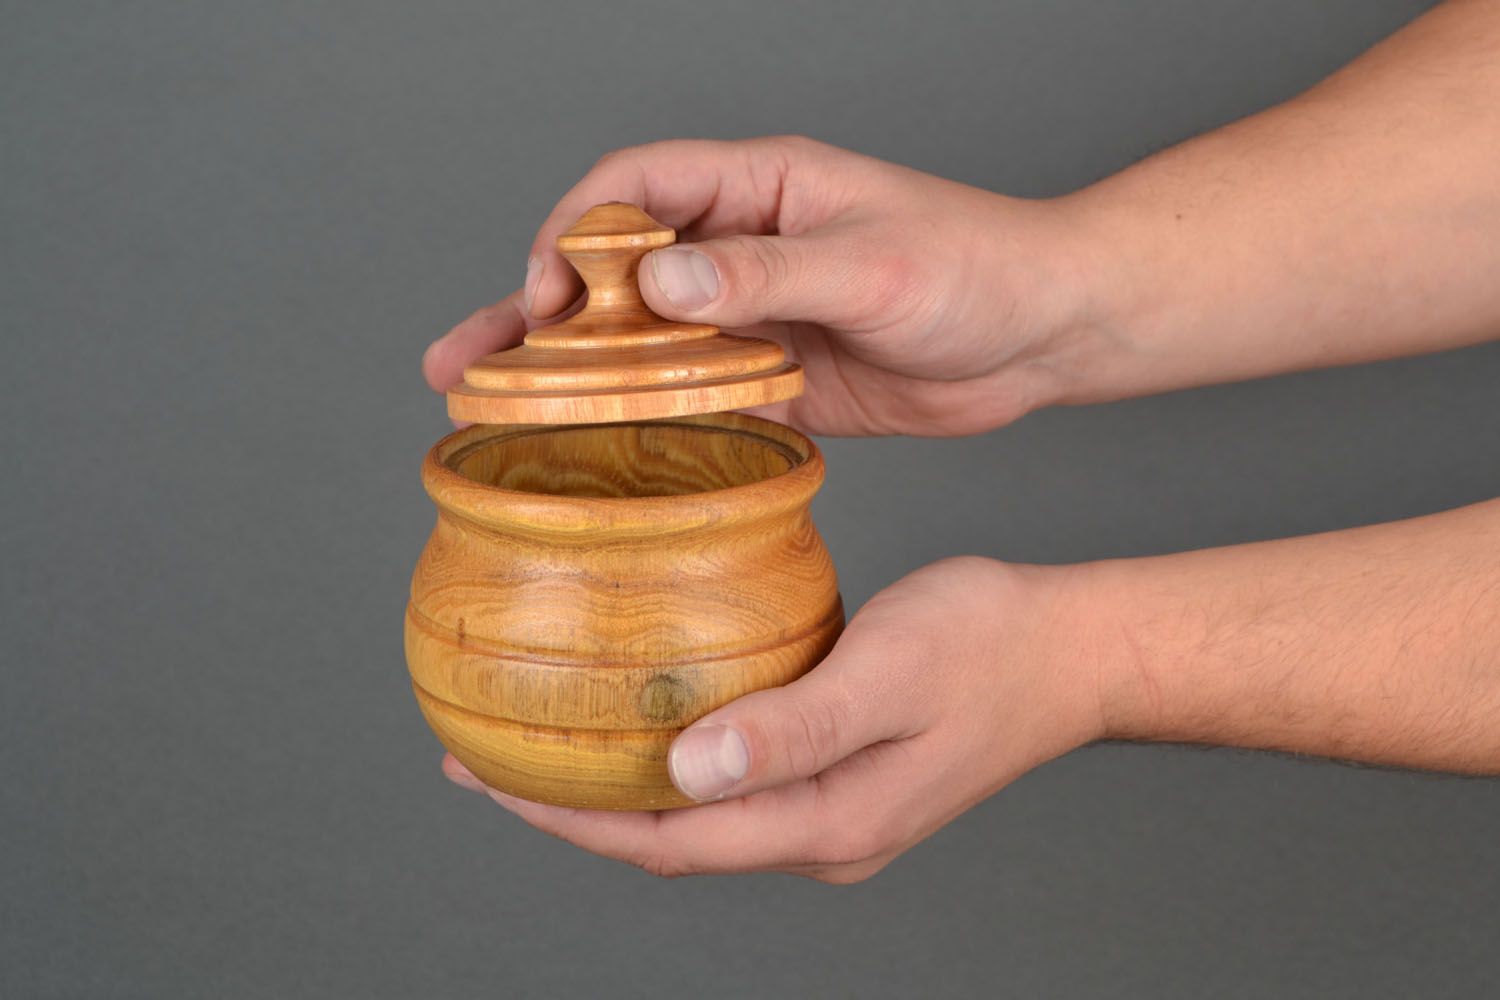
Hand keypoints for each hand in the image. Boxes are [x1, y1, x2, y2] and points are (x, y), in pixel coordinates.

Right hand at [423, 136, 1089, 435]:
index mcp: (759, 187)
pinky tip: (592, 453)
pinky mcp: (772, 377)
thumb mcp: (875, 267)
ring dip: (569, 374)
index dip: (575, 235)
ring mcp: (751, 316)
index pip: (635, 189)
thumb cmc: (977, 269)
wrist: (1042, 334)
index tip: (548, 295)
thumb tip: (663, 287)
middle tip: (462, 362)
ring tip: (490, 408)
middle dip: (533, 311)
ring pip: (639, 340)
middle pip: (613, 271)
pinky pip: (690, 395)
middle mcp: (742, 247)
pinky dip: (639, 420)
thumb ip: (770, 275)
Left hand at [442, 557, 1103, 880]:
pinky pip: (733, 787)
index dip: (570, 818)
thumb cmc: (989, 647)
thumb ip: (793, 728)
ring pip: (698, 819)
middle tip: (483, 758)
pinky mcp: (841, 780)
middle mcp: (822, 836)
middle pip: (670, 842)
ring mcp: (833, 815)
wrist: (1069, 651)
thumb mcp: (891, 672)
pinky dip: (672, 766)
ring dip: (617, 791)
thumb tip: (688, 774)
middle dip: (572, 809)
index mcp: (827, 821)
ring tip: (544, 745)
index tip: (489, 779)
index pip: (669, 841)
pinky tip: (644, 724)